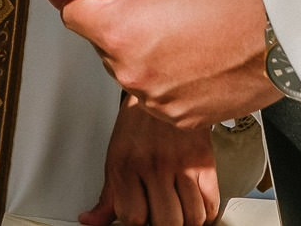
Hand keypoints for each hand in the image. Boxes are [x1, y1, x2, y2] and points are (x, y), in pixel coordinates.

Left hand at [62, 0, 279, 128]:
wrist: (286, 35)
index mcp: (121, 31)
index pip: (74, 14)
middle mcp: (133, 73)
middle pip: (104, 43)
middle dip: (119, 22)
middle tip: (147, 2)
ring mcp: (159, 100)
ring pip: (132, 70)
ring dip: (144, 51)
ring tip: (177, 27)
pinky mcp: (185, 117)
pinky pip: (161, 95)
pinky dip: (169, 77)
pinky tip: (192, 53)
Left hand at [79, 93, 222, 225]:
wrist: (164, 87)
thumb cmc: (138, 124)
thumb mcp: (115, 158)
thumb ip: (107, 196)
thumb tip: (90, 220)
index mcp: (127, 166)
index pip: (134, 217)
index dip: (138, 222)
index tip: (141, 217)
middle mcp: (154, 165)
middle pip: (167, 222)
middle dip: (165, 225)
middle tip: (162, 215)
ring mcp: (181, 164)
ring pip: (192, 217)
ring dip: (186, 221)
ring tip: (179, 212)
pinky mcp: (204, 160)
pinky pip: (210, 203)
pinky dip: (205, 213)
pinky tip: (195, 206)